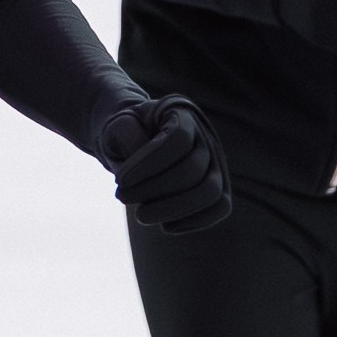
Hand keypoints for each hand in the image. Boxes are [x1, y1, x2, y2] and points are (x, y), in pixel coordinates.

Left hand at [96, 94, 230, 233]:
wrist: (136, 139)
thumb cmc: (125, 132)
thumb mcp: (115, 125)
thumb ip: (126, 134)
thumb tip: (143, 159)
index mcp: (181, 110)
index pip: (178, 139)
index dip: (149, 164)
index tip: (120, 180)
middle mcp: (205, 134)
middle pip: (194, 169)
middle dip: (155, 190)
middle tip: (122, 197)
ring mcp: (216, 159)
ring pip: (211, 191)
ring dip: (174, 209)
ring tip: (141, 215)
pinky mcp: (219, 183)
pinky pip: (221, 206)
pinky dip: (196, 221)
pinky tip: (167, 226)